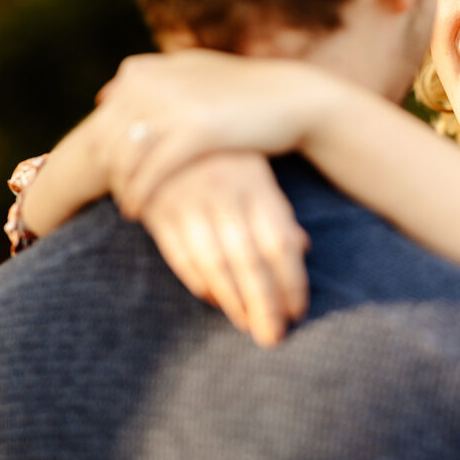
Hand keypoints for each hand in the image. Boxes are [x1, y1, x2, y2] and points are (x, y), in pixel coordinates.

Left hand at [97, 51, 335, 218]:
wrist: (290, 98)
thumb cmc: (239, 91)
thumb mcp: (189, 73)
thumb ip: (146, 80)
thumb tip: (104, 95)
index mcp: (143, 71)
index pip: (102, 121)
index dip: (101, 154)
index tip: (110, 177)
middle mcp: (151, 84)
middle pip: (107, 141)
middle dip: (106, 174)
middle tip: (111, 200)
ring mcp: (172, 106)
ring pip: (124, 158)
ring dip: (119, 187)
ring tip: (126, 207)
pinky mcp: (196, 132)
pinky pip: (151, 172)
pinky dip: (138, 195)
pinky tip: (137, 212)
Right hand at [133, 151, 309, 346]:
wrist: (159, 123)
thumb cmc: (222, 154)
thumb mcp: (255, 171)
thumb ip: (276, 210)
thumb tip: (302, 249)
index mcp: (254, 181)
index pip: (279, 243)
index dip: (291, 282)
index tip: (298, 311)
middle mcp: (222, 191)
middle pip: (250, 260)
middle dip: (265, 304)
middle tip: (274, 336)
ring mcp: (188, 201)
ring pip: (215, 264)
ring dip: (234, 301)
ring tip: (249, 325)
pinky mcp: (158, 211)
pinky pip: (181, 257)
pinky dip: (199, 283)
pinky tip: (216, 300)